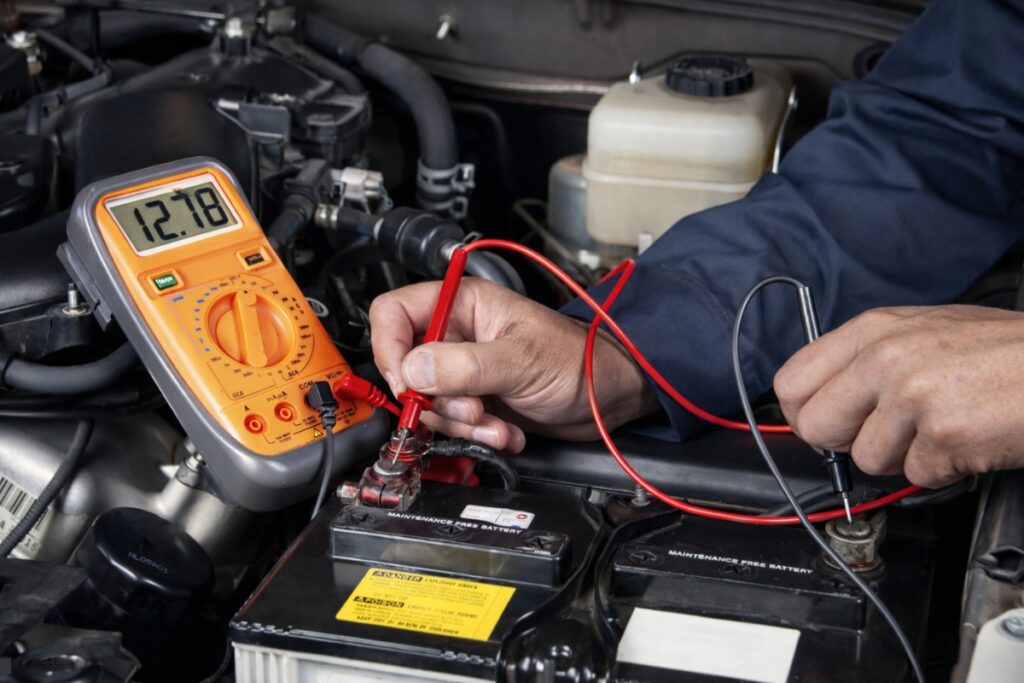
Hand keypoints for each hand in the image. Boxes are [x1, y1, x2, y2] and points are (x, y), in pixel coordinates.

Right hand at [369, 278, 656, 451]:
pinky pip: (453, 425)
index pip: (394, 313)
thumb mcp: (520, 360)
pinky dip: (477, 436)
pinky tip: (506, 433)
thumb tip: (412, 371)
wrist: (610, 398)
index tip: (404, 382)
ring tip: (497, 426)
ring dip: (461, 425)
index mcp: (463, 306)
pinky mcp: (476, 402)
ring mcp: (465, 372)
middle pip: (407, 368)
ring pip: (428, 404)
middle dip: (437, 401)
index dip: (389, 347)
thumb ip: (464, 366)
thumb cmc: (580, 360)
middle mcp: (458, 336)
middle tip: (471, 411)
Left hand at [774, 305, 1023, 487]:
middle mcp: (885, 358)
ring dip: (904, 457)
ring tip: (942, 429)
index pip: (791, 382)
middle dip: (847, 442)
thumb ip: (866, 361)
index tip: (827, 423)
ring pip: (866, 460)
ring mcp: (913, 396)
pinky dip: (944, 470)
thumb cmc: (1005, 352)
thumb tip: (820, 399)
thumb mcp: (923, 332)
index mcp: (873, 330)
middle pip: (816, 427)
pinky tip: (969, 441)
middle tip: (887, 433)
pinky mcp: (945, 435)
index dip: (805, 413)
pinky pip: (917, 476)